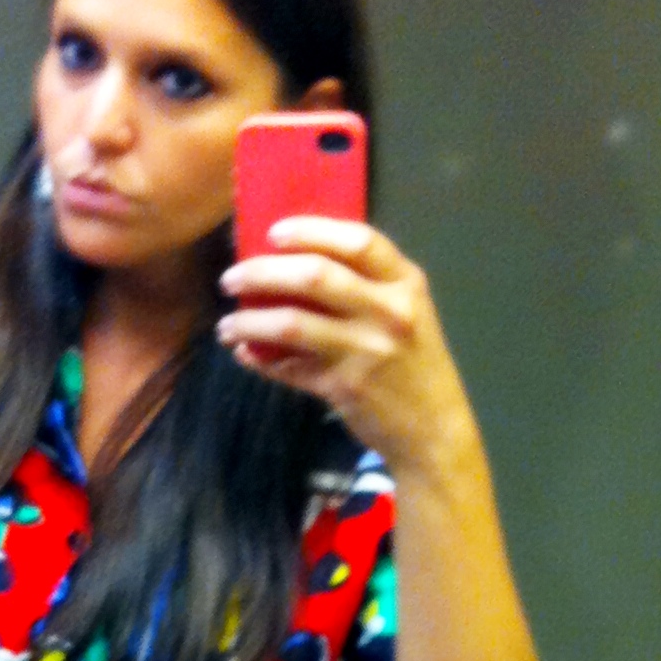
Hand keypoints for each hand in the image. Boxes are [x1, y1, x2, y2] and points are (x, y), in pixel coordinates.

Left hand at [216, 216, 475, 475]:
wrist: (434, 429)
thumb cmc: (411, 361)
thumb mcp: (404, 312)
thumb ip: (361, 285)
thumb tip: (287, 264)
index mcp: (404, 282)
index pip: (358, 241)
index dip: (311, 231)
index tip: (272, 233)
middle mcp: (389, 310)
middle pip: (314, 276)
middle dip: (262, 272)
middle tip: (230, 279)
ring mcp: (367, 349)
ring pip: (291, 324)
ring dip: (249, 322)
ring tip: (226, 325)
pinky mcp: (345, 386)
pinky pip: (289, 367)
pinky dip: (261, 360)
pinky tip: (245, 354)